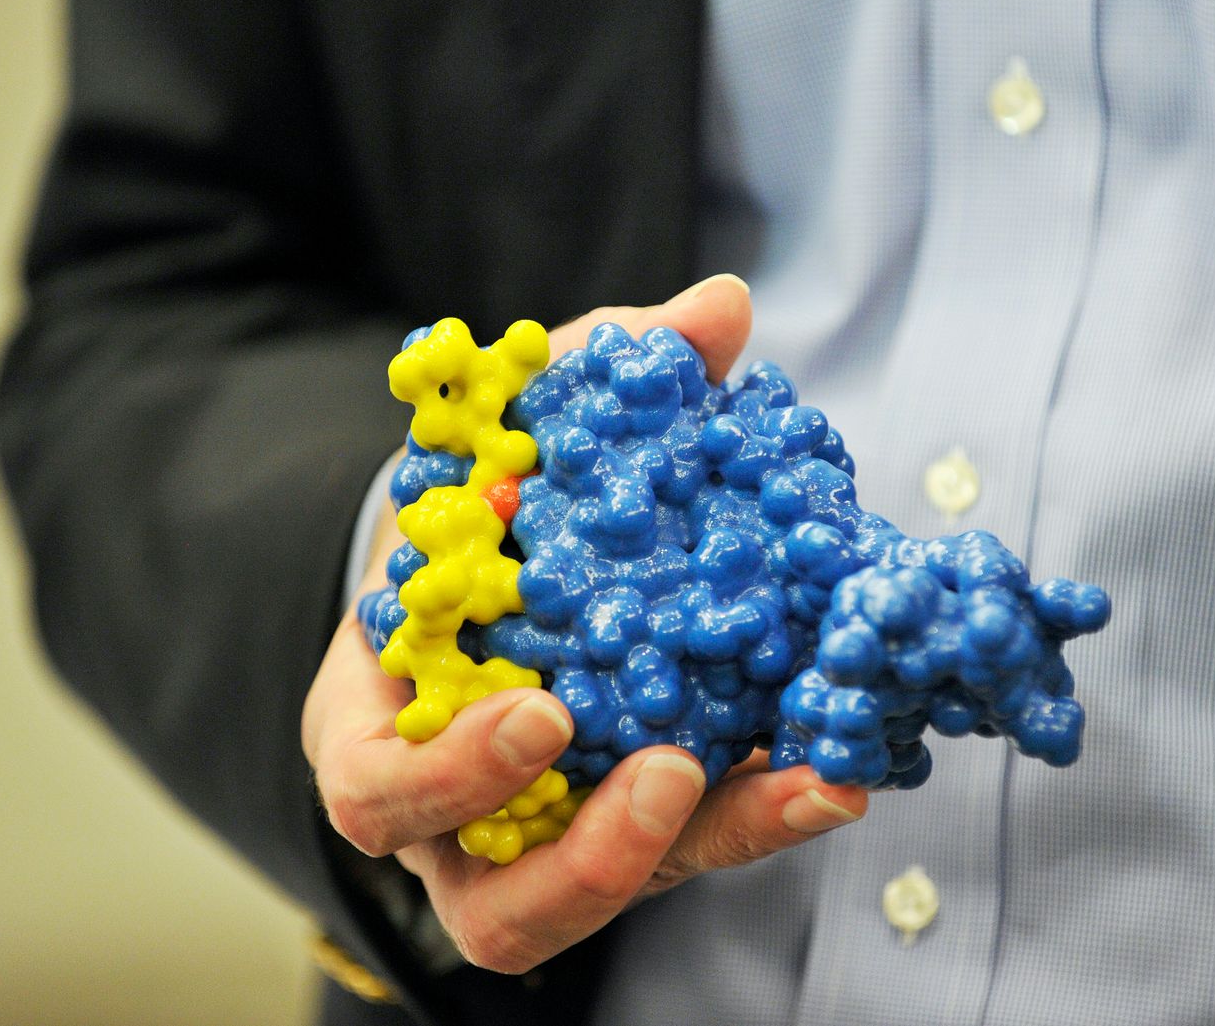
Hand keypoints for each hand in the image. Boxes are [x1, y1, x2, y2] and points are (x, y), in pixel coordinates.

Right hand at [301, 274, 869, 973]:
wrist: (496, 568)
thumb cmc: (477, 511)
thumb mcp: (510, 435)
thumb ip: (594, 371)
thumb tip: (722, 308)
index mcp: (381, 725)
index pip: (377, 787)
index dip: (450, 772)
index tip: (540, 712)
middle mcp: (456, 815)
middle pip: (491, 904)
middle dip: (580, 858)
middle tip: (668, 772)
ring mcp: (547, 839)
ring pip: (598, 907)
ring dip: (696, 855)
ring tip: (804, 782)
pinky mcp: (628, 836)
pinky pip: (689, 854)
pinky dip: (762, 815)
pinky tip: (838, 767)